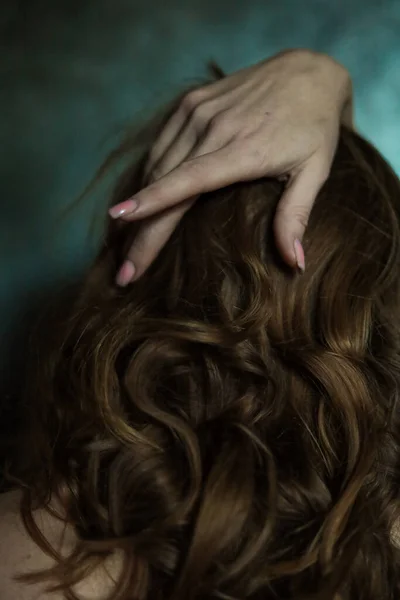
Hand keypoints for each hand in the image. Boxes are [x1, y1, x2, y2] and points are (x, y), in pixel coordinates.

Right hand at [109, 49, 352, 285]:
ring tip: (129, 244)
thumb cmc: (314, 128)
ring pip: (157, 165)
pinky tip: (144, 200)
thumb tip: (294, 264)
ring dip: (139, 204)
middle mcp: (214, 128)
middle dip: (139, 230)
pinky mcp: (191, 102)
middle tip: (124, 271)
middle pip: (164, 183)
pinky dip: (150, 174)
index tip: (122, 220)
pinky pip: (161, 144)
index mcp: (244, 150)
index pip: (189, 180)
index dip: (154, 202)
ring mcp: (199, 111)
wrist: (309, 72)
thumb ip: (296, 216)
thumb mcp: (316, 171)